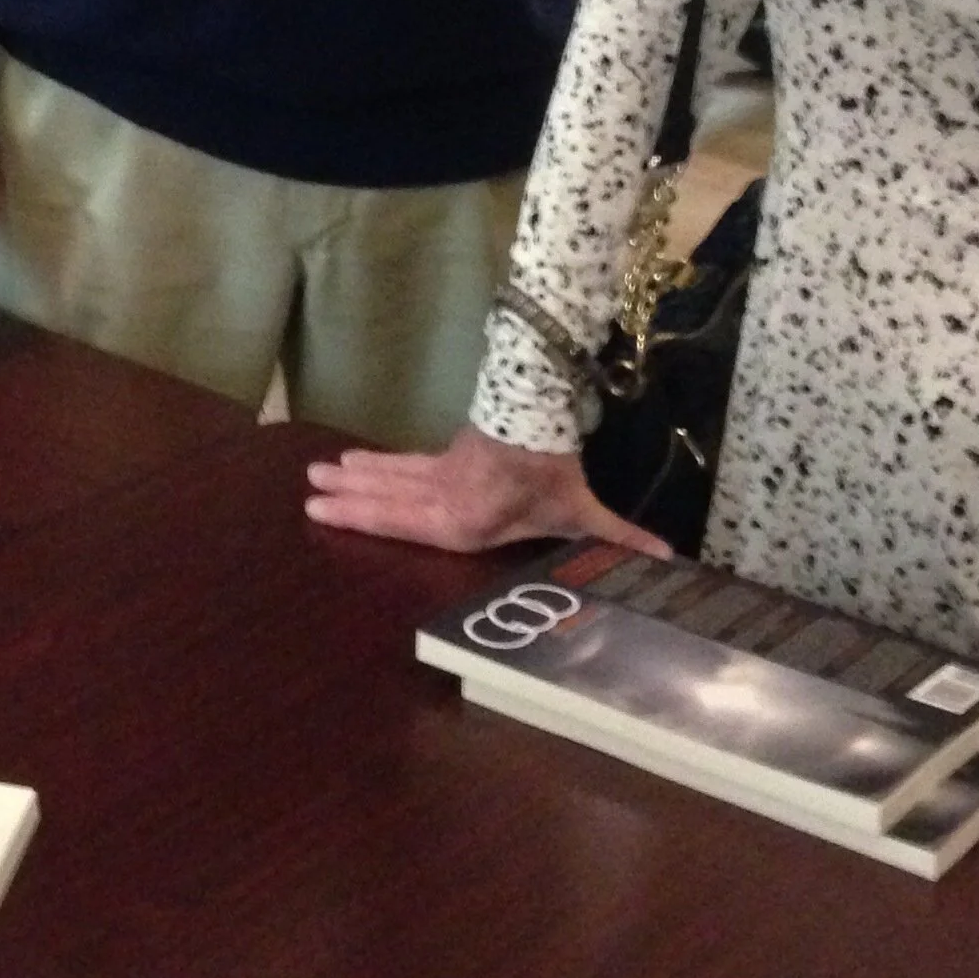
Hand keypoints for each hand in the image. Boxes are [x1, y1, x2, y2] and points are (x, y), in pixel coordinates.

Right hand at [304, 421, 664, 555]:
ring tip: (320, 472)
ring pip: (391, 474)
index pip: (402, 524)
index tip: (322, 512)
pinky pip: (406, 460)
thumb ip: (618, 538)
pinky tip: (362, 458)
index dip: (362, 519)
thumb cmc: (553, 472)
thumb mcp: (582, 511)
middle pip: (386, 496)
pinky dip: (381, 461)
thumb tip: (670, 561)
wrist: (538, 416)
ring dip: (357, 474)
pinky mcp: (447, 453)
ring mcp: (440, 473)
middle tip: (308, 490)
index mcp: (461, 522)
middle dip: (349, 496)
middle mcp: (440, 499)